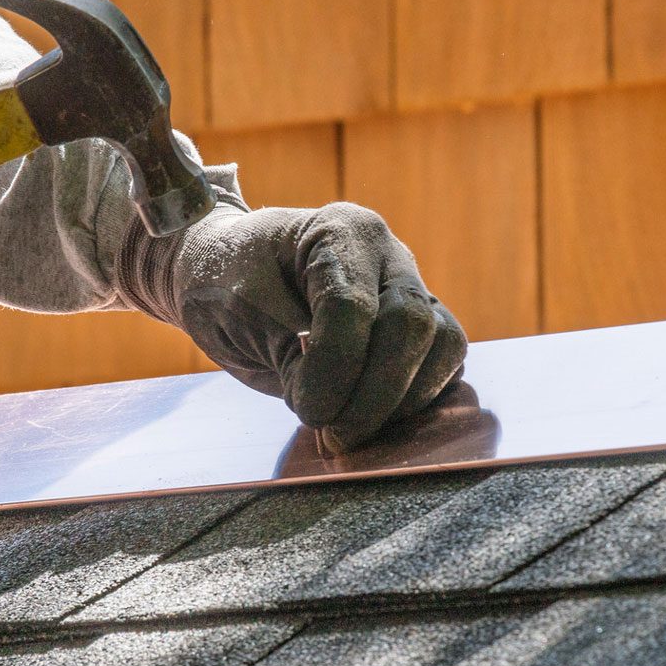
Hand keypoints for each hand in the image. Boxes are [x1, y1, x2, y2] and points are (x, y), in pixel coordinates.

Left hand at [119, 202, 466, 450]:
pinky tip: (370, 422)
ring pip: (445, 346)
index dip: (335, 369)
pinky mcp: (417, 331)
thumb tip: (339, 411)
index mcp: (340, 230)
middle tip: (334, 435)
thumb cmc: (223, 283)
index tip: (308, 412)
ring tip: (349, 429)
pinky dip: (413, 402)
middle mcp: (387, 256)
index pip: (352, 306)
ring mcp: (410, 290)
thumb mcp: (241, 314)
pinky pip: (443, 367)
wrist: (221, 278)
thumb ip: (292, 356)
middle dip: (376, 394)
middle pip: (413, 325)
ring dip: (403, 401)